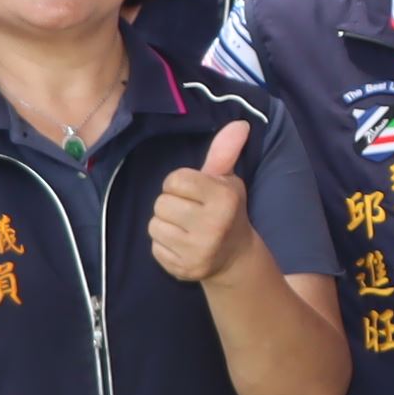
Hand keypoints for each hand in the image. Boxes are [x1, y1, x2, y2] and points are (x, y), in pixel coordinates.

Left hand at [150, 121, 258, 280]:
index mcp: (224, 200)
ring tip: (184, 228)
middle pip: (161, 203)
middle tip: (189, 212)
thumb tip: (239, 124)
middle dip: (171, 204)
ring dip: (165, 225)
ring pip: (154, 225)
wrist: (234, 258)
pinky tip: (182, 245)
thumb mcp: (228, 181)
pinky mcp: (183, 270)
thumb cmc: (225, 210)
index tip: (194, 193)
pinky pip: (154, 248)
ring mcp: (198, 252)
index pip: (175, 179)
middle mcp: (213, 226)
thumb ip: (225, 152)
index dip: (180, 184)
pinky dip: (164, 245)